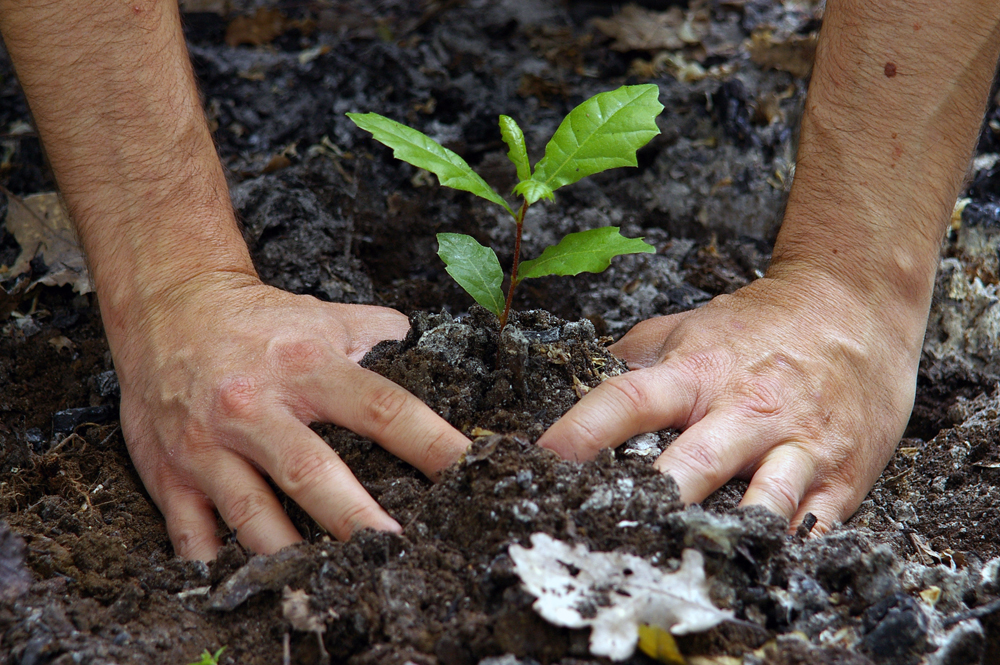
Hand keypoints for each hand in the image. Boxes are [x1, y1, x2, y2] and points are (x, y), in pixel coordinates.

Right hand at [113, 273, 469, 559]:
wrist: (168, 306)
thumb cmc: (253, 318)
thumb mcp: (319, 314)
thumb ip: (370, 328)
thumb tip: (411, 331)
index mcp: (307, 366)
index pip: (384, 409)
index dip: (432, 444)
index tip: (468, 473)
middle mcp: (257, 407)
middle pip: (314, 473)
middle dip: (357, 519)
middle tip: (398, 552)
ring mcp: (211, 444)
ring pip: (253, 515)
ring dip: (293, 553)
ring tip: (332, 582)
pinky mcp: (172, 471)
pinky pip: (193, 533)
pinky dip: (219, 564)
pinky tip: (250, 583)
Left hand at [537, 272, 920, 531]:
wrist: (856, 306)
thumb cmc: (760, 326)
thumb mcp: (688, 327)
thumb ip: (634, 359)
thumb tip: (571, 382)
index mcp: (697, 373)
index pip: (628, 399)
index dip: (582, 429)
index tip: (542, 460)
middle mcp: (745, 410)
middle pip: (690, 465)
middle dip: (650, 503)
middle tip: (606, 538)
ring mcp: (796, 445)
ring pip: (760, 503)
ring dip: (722, 537)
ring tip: (682, 568)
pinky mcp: (840, 476)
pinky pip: (813, 525)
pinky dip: (787, 552)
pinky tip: (759, 571)